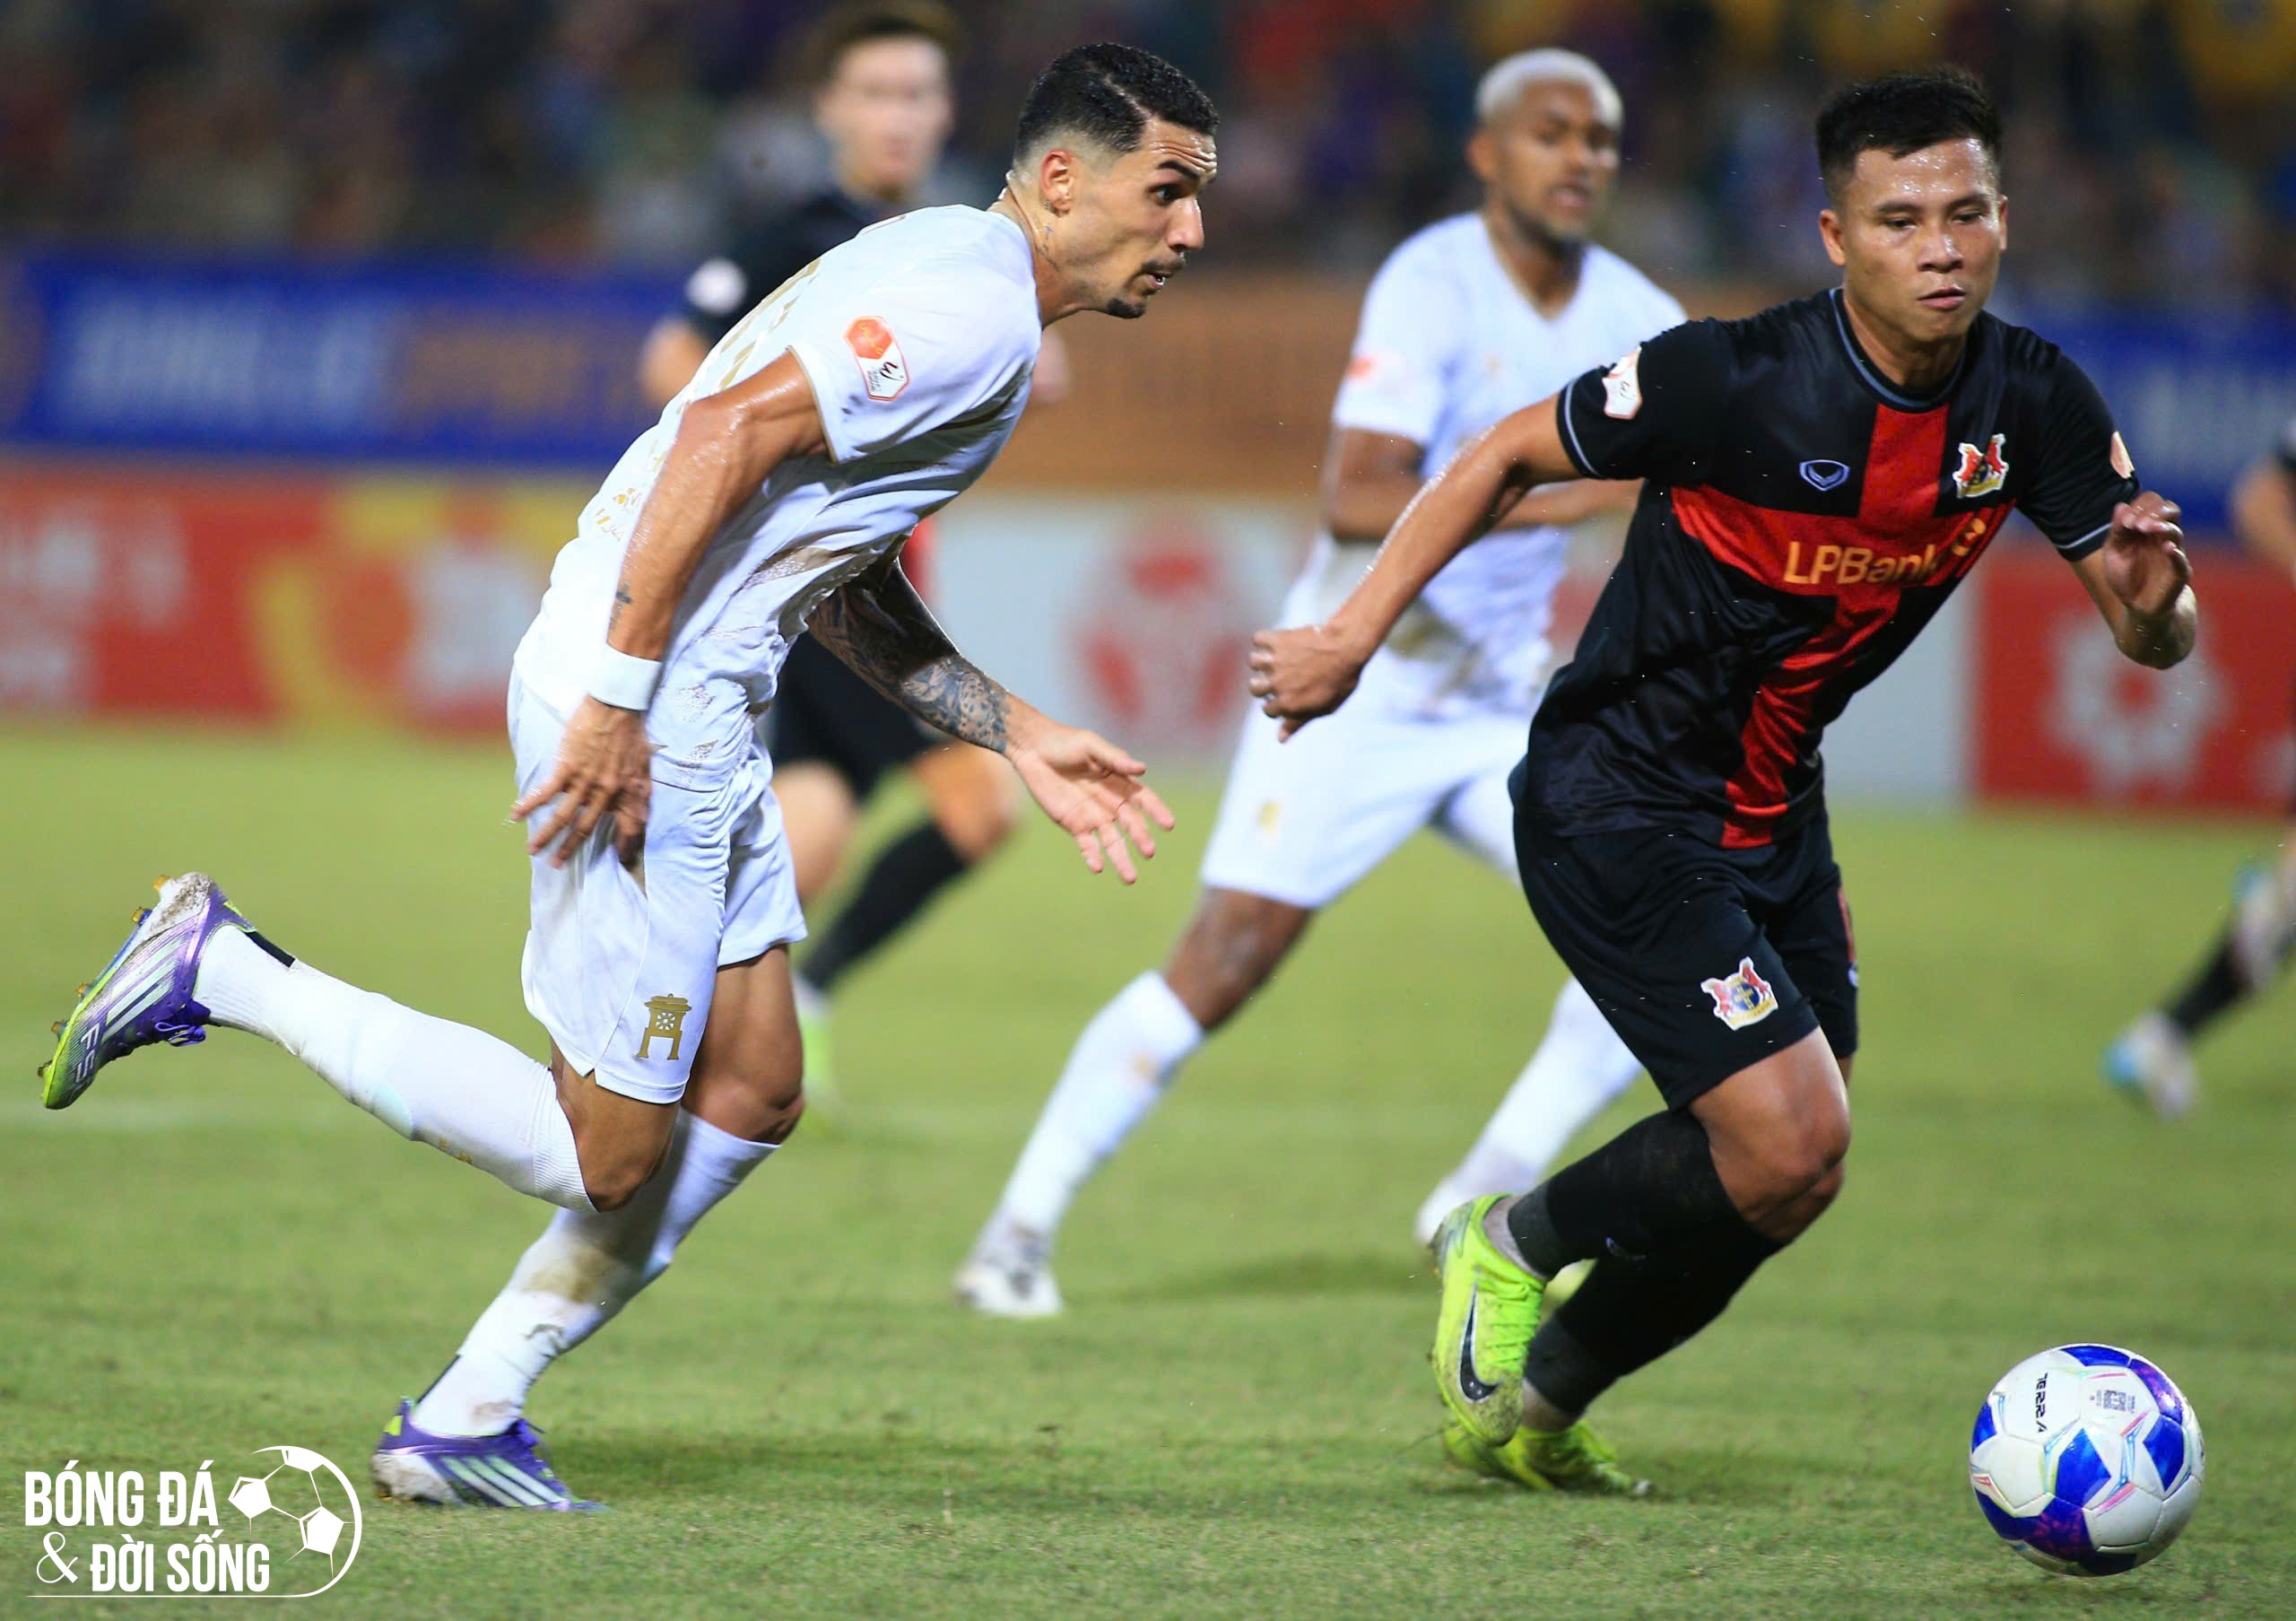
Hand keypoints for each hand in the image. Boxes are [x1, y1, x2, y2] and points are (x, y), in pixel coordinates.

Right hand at [512, 697, 654, 868]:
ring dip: (546, 836)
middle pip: (586, 829)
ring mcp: (585, 782)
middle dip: (570, 848)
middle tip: (557, 864)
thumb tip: (643, 815)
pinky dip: (529, 805)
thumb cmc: (633, 733)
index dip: (626, 846)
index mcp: (629, 793)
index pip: (630, 828)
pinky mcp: (567, 768)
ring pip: (563, 817)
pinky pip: (546, 793)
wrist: (617, 706)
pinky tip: (516, 816)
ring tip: (532, 851)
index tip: (621, 860)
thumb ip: (641, 793)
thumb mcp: (646, 767)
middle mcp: (607, 794)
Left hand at [1006, 716, 1174, 882]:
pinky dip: (1093, 856)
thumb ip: (1115, 759)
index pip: (1144, 800)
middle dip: (1140, 838)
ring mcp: (1093, 816)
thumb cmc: (1065, 741)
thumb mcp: (1091, 745)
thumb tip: (1142, 769)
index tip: (1168, 824)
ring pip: (1112, 841)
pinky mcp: (1074, 824)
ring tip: (1130, 878)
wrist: (1032, 749)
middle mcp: (1111, 802)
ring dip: (1121, 858)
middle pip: (1131, 824)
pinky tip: (1098, 867)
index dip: (1157, 811)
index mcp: (1120, 781)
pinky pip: (1087, 844)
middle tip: (1149, 852)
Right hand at [1247, 623, 1371, 738]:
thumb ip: (1299, 722)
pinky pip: (1258, 639)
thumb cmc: (1340, 681)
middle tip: (1277, 678)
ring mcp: (1275, 661)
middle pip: (1254, 688)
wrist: (1347, 649)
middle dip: (1264, 684)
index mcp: (1287, 703)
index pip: (1268, 709)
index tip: (1287, 696)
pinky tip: (1275, 642)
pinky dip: (1263, 640)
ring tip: (1275, 659)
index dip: (1278, 704)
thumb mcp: (1324, 708)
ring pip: (1253, 662)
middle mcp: (1276, 683)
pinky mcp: (1278, 640)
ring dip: (1262, 661)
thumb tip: (1280, 739)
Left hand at [2099, 492, 2189, 619]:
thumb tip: (2121, 505)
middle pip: (2170, 508)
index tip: (2125, 522)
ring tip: (2146, 528)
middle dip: (2153, 511)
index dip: (2140, 506)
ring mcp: (2173, 553)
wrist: (2138, 606)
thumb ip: (2117, 530)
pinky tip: (2167, 548)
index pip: (2152, 502)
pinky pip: (2182, 561)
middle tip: (2136, 525)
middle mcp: (2163, 536)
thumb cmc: (2126, 576)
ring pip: (2176, 531)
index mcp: (2147, 528)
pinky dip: (2176, 554)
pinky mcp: (2179, 574)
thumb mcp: (2113, 552)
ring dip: (2161, 526)